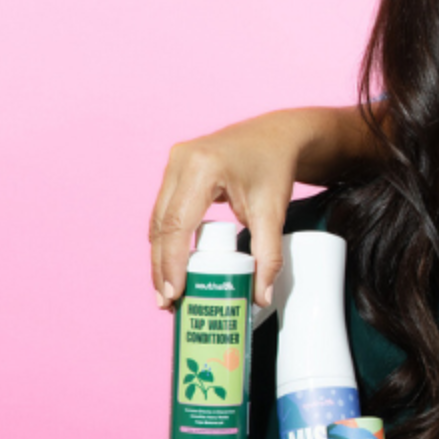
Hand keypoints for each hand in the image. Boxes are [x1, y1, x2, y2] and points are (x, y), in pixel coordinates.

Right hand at [149, 119, 303, 309]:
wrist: (279, 135)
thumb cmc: (276, 169)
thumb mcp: (274, 213)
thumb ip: (268, 256)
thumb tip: (260, 297)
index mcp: (202, 168)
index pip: (178, 225)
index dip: (171, 263)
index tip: (174, 294)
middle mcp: (180, 161)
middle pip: (162, 225)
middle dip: (162, 267)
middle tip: (168, 302)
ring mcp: (173, 162)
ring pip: (159, 219)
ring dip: (161, 255)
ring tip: (169, 291)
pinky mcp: (175, 169)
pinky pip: (165, 210)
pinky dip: (167, 238)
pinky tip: (171, 264)